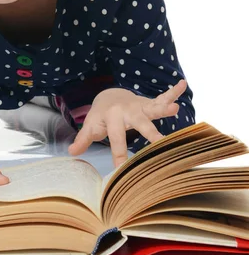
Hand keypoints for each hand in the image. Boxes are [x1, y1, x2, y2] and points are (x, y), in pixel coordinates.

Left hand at [68, 79, 186, 167]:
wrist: (109, 96)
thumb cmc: (100, 116)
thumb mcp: (91, 126)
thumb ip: (83, 139)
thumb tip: (72, 152)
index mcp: (112, 117)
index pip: (116, 139)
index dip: (120, 155)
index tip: (123, 170)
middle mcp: (128, 111)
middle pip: (139, 123)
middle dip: (150, 133)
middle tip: (161, 141)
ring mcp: (140, 106)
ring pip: (153, 108)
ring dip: (164, 108)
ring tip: (176, 108)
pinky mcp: (149, 103)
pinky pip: (163, 97)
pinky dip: (173, 92)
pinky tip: (183, 84)